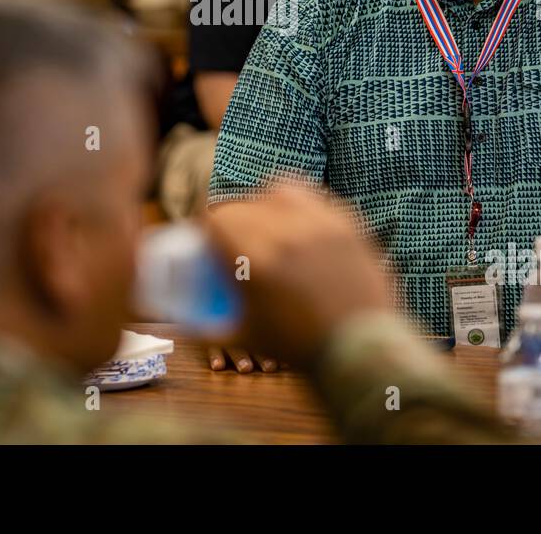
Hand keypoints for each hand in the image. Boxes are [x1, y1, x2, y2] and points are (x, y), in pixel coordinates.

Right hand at [202, 185, 391, 369]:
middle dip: (234, 219)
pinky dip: (300, 204)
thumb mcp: (246, 336)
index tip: (209, 237)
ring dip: (265, 203)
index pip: (215, 218)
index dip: (207, 226)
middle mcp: (285, 235)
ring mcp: (319, 226)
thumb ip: (204, 327)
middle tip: (238, 237)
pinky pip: (314, 197)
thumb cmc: (300, 348)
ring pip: (278, 190)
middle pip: (244, 204)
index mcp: (254, 261)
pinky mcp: (347, 225)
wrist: (362, 349)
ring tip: (269, 223)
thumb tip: (178, 320)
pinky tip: (298, 221)